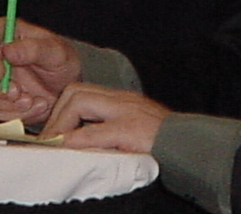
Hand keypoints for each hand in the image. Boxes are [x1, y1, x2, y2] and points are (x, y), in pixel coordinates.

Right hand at [0, 17, 81, 125]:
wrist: (65, 90)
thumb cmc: (61, 63)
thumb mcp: (56, 53)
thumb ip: (34, 48)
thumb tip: (8, 50)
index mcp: (4, 33)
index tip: (1, 73)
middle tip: (18, 93)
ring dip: (2, 102)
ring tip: (30, 101)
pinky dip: (11, 113)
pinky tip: (31, 107)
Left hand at [42, 84, 170, 152]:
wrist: (190, 145)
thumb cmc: (163, 142)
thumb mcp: (135, 127)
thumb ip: (111, 127)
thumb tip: (80, 142)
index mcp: (121, 99)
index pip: (82, 91)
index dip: (62, 110)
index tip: (54, 132)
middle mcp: (121, 100)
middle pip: (76, 91)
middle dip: (57, 115)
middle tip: (51, 139)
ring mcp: (125, 112)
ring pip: (80, 102)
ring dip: (62, 124)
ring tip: (56, 145)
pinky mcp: (129, 130)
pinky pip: (94, 133)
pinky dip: (76, 140)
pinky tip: (68, 149)